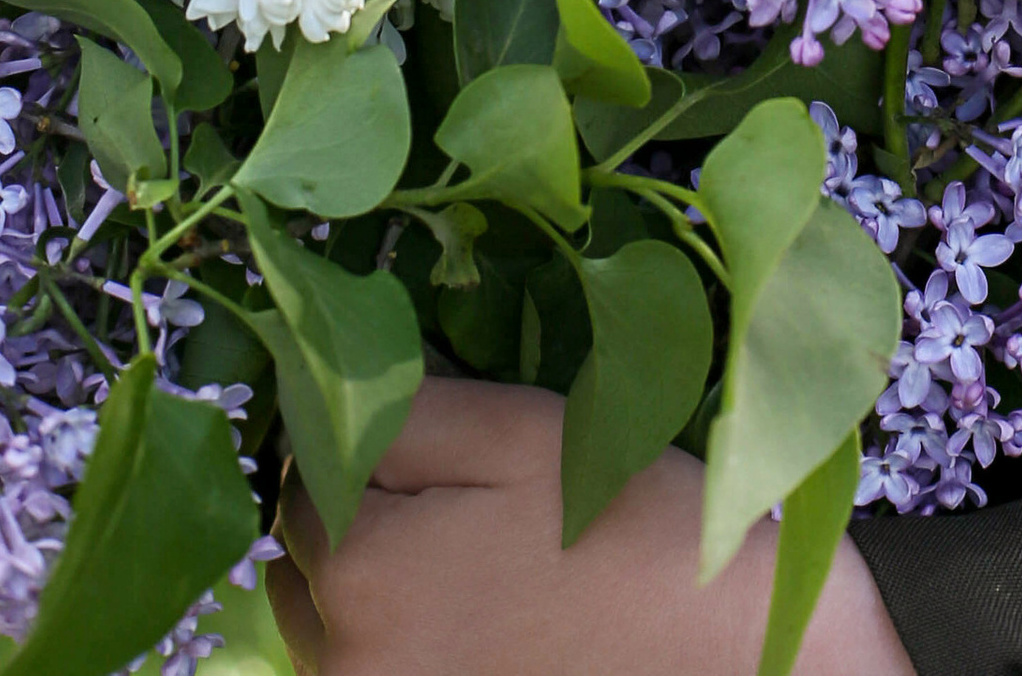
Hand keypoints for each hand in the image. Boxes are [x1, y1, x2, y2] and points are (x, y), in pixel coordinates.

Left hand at [267, 378, 914, 675]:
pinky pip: (372, 667)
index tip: (423, 410)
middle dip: (355, 505)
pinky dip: (404, 634)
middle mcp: (341, 660)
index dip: (357, 419)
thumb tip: (315, 375)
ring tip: (474, 556)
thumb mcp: (519, 431)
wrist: (721, 658)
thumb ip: (401, 408)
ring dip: (372, 577)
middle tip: (456, 487)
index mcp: (357, 567)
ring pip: (326, 621)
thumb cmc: (628, 530)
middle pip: (300, 554)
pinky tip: (482, 612)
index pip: (301, 462)